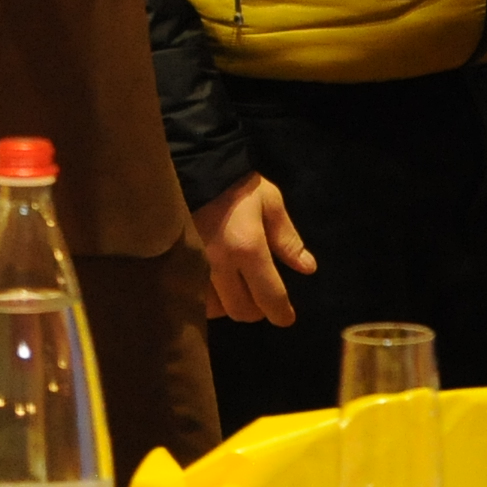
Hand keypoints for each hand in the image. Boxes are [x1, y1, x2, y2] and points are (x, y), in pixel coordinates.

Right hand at [191, 171, 314, 323]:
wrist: (193, 169)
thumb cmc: (238, 186)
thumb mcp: (271, 204)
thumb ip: (288, 240)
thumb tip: (308, 268)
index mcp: (248, 248)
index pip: (269, 296)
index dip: (281, 312)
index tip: (287, 317)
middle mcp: (220, 265)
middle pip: (241, 310)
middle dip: (257, 310)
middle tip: (263, 298)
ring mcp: (196, 268)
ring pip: (217, 310)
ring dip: (232, 305)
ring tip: (239, 290)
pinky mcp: (179, 266)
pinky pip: (196, 298)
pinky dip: (210, 300)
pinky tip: (217, 287)